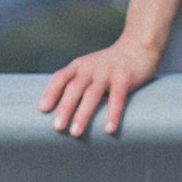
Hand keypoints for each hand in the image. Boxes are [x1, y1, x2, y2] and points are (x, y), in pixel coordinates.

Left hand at [40, 36, 168, 139]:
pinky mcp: (125, 78)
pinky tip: (109, 129)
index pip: (60, 78)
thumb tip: (60, 115)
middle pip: (74, 88)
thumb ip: (76, 85)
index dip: (51, 93)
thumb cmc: (108, 66)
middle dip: (65, 108)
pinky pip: (117, 98)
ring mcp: (108, 72)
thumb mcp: (89, 70)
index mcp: (79, 66)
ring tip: (75, 133)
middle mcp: (90, 68)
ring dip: (82, 114)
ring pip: (92, 95)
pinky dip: (113, 114)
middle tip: (57, 127)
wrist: (138, 48)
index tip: (43, 109)